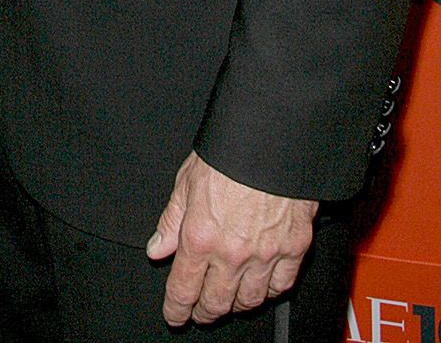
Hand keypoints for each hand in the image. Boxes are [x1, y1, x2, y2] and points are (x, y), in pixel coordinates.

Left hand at [147, 151, 316, 326]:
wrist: (272, 139)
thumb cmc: (230, 151)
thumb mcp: (187, 180)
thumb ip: (172, 219)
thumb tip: (158, 247)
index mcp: (200, 236)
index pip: (183, 290)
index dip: (176, 309)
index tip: (174, 314)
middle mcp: (232, 252)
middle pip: (216, 304)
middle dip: (203, 312)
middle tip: (198, 311)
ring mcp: (265, 254)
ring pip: (249, 301)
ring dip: (235, 305)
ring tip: (228, 299)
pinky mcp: (294, 248)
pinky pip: (280, 286)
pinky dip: (268, 291)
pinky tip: (260, 285)